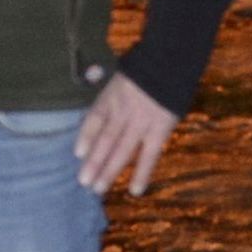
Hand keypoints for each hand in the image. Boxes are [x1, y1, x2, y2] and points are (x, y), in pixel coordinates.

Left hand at [75, 72, 178, 194]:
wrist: (173, 62)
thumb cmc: (146, 68)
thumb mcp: (120, 69)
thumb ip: (102, 75)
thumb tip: (91, 74)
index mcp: (112, 96)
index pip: (94, 118)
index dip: (85, 136)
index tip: (78, 154)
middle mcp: (123, 111)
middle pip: (105, 139)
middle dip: (94, 162)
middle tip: (83, 182)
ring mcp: (141, 122)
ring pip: (122, 150)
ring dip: (110, 171)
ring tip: (98, 189)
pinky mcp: (160, 130)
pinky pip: (149, 155)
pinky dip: (142, 173)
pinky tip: (135, 190)